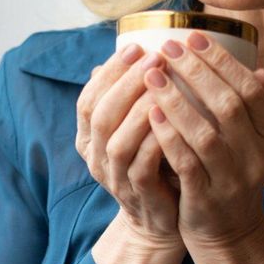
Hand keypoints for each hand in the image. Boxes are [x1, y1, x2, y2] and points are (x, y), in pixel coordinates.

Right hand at [75, 42, 181, 249]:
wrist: (163, 217)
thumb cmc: (155, 159)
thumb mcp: (140, 125)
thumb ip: (136, 95)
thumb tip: (141, 46)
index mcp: (90, 136)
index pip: (88, 98)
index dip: (110, 72)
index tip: (136, 47)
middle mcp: (95, 157)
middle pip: (100, 115)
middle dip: (126, 83)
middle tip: (156, 58)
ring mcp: (115, 179)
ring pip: (117, 141)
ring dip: (141, 110)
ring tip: (166, 84)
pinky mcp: (139, 195)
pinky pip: (142, 167)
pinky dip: (156, 141)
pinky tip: (174, 120)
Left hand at [142, 31, 263, 248]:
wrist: (227, 230)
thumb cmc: (232, 170)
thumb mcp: (253, 140)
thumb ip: (258, 106)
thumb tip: (260, 69)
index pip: (251, 89)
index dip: (222, 61)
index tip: (193, 37)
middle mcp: (258, 157)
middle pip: (229, 105)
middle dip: (196, 72)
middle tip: (168, 49)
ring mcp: (233, 180)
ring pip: (205, 133)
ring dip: (177, 100)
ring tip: (152, 75)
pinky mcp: (207, 198)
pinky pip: (186, 162)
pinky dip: (169, 136)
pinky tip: (151, 113)